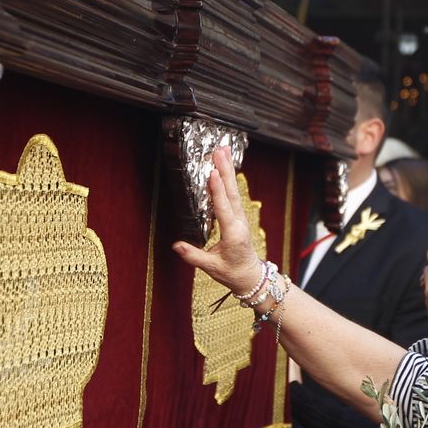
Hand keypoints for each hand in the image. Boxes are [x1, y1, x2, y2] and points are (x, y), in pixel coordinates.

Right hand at [171, 147, 267, 296]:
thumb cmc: (232, 273)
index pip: (223, 208)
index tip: (213, 173)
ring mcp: (241, 217)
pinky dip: (230, 178)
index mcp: (233, 234)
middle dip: (226, 170)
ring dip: (229, 169)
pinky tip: (226, 167)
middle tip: (220, 151)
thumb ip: (194, 256)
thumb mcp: (212, 268)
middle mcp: (239, 222)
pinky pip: (234, 194)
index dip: (217, 190)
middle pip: (231, 192)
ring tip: (224, 150)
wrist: (250, 276)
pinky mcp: (239, 216)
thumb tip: (176, 246)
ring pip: (234, 190)